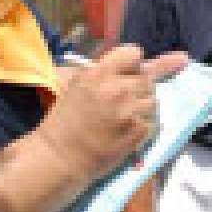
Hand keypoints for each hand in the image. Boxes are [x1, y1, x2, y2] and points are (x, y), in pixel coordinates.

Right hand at [38, 45, 187, 177]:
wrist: (59, 157)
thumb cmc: (66, 120)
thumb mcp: (79, 84)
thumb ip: (106, 69)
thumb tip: (141, 58)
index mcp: (98, 73)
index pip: (134, 54)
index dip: (132, 63)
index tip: (127, 73)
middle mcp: (116, 89)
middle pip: (147, 78)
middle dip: (138, 87)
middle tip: (122, 102)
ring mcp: (129, 111)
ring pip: (153, 100)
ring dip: (142, 108)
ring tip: (123, 118)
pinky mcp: (138, 131)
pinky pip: (152, 122)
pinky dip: (142, 127)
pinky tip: (124, 132)